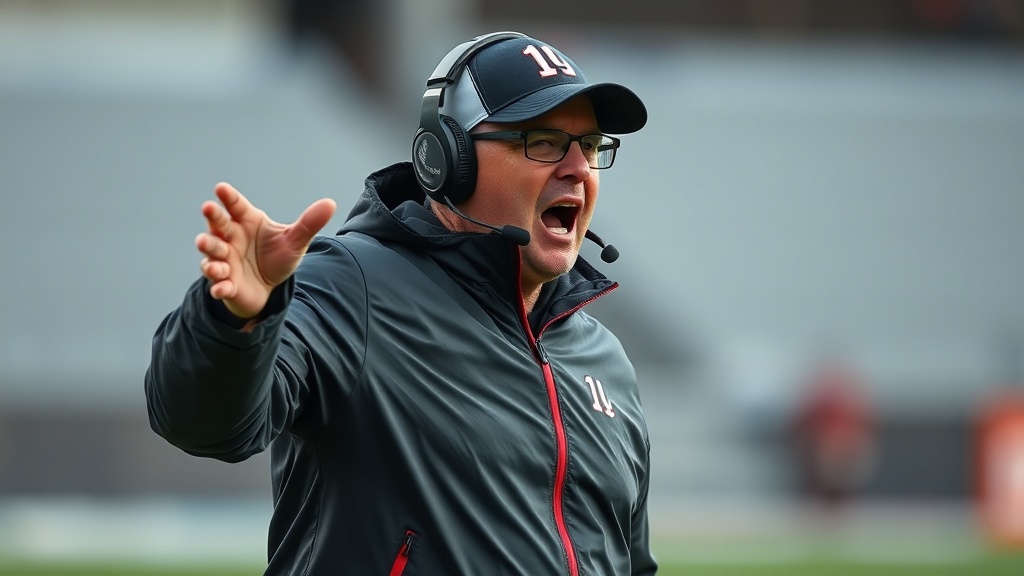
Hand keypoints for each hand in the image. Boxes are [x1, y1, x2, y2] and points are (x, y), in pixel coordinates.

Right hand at [195, 182, 335, 319]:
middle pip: (218, 224)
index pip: (236, 205)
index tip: (221, 188)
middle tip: (208, 208)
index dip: (229, 197)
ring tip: (208, 248)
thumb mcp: (295, 241)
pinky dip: (219, 286)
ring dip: (210, 250)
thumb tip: (331, 203)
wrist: (269, 288)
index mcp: (246, 221)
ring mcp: (224, 260)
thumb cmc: (276, 257)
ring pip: (212, 253)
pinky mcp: (225, 283)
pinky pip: (219, 284)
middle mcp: (230, 238)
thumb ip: (309, 223)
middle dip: (212, 217)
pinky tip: (222, 287)